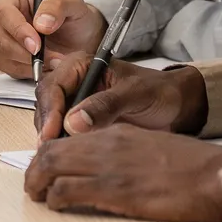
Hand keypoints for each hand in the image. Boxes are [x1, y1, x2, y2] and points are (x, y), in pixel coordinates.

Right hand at [0, 0, 104, 79]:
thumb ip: (58, 5)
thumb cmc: (74, 19)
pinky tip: (46, 65)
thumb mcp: (74, 4)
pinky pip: (11, 69)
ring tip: (55, 60)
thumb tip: (41, 22)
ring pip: (4, 56)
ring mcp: (1, 39)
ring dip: (31, 63)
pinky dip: (30, 71)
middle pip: (0, 37)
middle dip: (25, 52)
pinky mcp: (6, 58)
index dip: (18, 30)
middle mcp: (2, 18)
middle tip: (51, 57)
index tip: (36, 44)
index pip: (4, 12)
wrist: (81, 40)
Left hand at [24, 124, 221, 221]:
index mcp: (117, 132)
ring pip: (51, 168)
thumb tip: (104, 166)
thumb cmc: (194, 166)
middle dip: (34, 169)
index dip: (49, 154)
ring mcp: (109, 166)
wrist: (219, 175)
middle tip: (33, 185)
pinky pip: (68, 191)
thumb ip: (124, 150)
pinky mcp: (115, 190)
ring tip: (38, 197)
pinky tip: (57, 206)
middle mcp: (107, 143)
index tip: (45, 168)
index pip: (68, 137)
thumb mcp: (152, 146)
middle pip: (51, 150)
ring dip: (38, 184)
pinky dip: (55, 199)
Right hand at [32, 49, 206, 142]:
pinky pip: (60, 131)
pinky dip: (60, 144)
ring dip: (50, 137)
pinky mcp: (79, 120)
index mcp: (82, 64)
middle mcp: (73, 80)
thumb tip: (72, 122)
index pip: (53, 85)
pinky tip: (67, 156)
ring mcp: (74, 101)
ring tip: (58, 156)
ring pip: (48, 119)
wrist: (176, 106)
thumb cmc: (159, 92)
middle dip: (45, 126)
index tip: (51, 133)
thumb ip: (105, 105)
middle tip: (49, 151)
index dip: (49, 111)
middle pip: (45, 102)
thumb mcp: (135, 95)